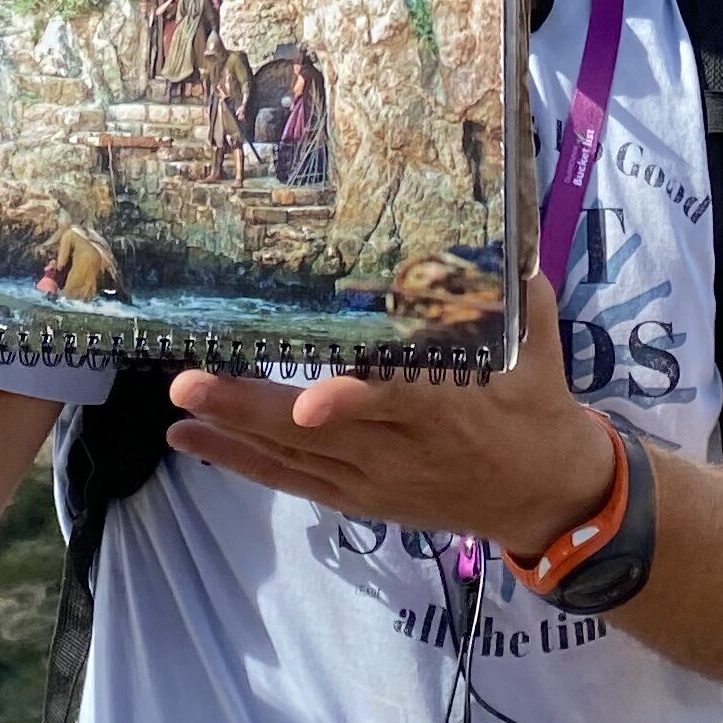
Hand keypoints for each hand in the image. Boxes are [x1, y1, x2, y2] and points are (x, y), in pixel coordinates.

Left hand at [164, 278, 618, 560]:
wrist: (543, 493)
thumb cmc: (536, 402)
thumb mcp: (535, 341)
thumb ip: (512, 286)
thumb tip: (501, 222)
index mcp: (446, 408)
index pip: (393, 404)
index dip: (351, 404)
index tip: (312, 402)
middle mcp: (400, 450)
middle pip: (316, 435)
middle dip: (249, 409)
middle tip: (190, 384)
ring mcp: (374, 480)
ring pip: (294, 460)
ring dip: (231, 437)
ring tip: (179, 411)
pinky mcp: (359, 499)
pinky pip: (294, 481)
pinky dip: (244, 464)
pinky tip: (195, 443)